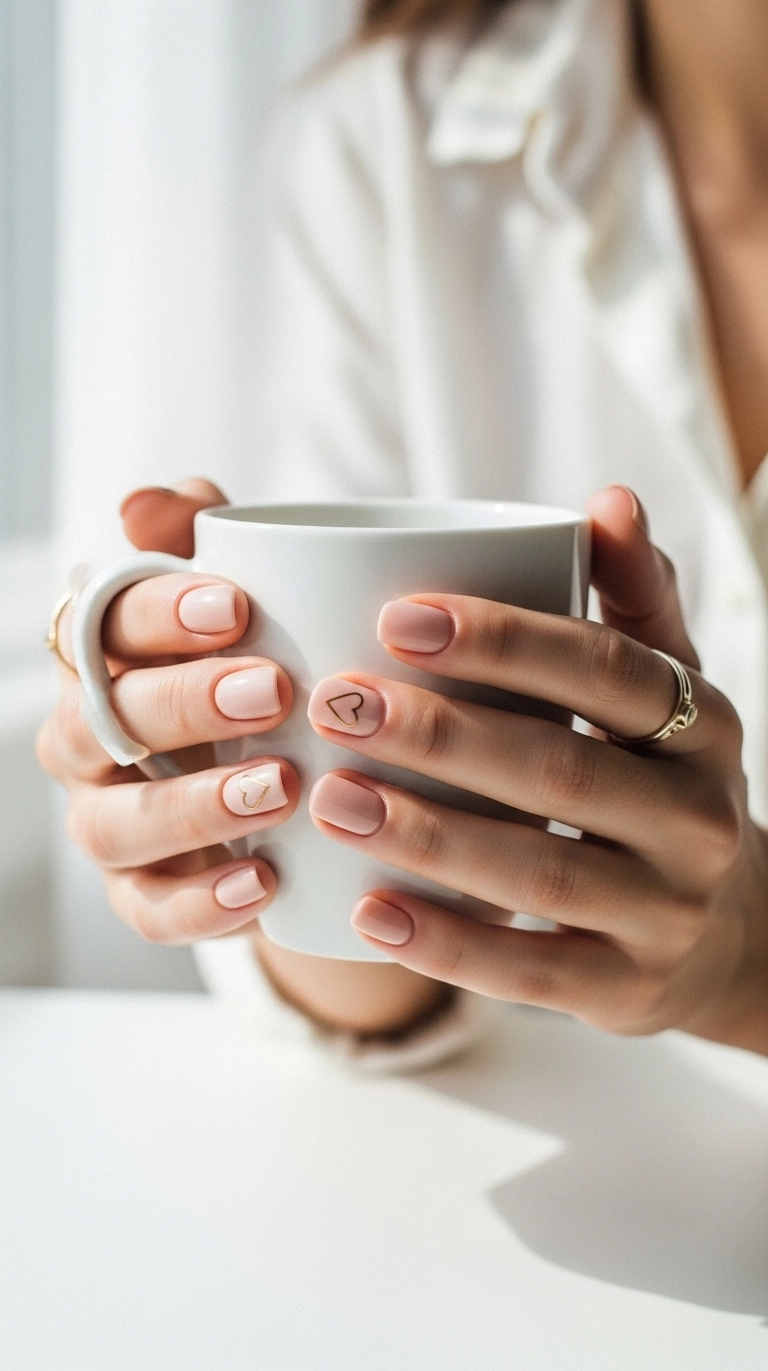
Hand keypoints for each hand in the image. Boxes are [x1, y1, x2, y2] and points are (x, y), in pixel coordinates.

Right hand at [37, 480, 298, 942]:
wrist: (281, 771)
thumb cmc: (254, 659)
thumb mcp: (243, 588)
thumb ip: (201, 536)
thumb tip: (147, 503)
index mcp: (101, 655)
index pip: (102, 624)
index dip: (160, 614)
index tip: (238, 606)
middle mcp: (83, 738)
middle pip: (105, 720)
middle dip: (187, 702)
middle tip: (273, 690)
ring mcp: (105, 821)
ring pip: (119, 822)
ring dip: (195, 806)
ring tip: (280, 787)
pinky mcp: (140, 893)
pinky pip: (151, 910)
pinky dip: (203, 904)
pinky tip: (266, 883)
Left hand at [307, 486, 767, 1054]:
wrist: (724, 937)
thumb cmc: (659, 783)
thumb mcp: (668, 692)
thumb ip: (633, 601)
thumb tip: (608, 499)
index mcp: (701, 724)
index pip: (607, 669)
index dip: (504, 640)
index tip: (396, 615)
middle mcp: (698, 818)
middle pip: (561, 767)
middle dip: (440, 732)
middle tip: (336, 699)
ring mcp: (667, 912)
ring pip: (539, 873)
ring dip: (428, 834)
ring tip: (331, 797)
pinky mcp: (626, 990)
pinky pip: (532, 972)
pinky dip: (448, 943)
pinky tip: (368, 911)